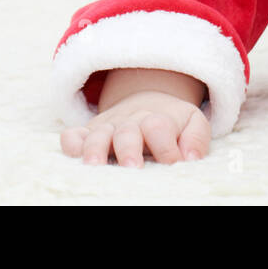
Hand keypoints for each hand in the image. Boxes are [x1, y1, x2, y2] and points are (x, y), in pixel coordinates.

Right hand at [60, 90, 210, 167]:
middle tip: (133, 167)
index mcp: (157, 119)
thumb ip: (196, 138)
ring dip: (95, 149)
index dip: (165, 146)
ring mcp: (107, 127)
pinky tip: (73, 153)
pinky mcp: (88, 134)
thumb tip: (190, 158)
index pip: (159, 128)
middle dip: (129, 150)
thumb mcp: (193, 123)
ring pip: (97, 135)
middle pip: (127, 132)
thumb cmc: (172, 122)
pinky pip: (73, 135)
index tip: (172, 163)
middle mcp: (130, 122)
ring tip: (94, 166)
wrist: (148, 101)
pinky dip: (70, 142)